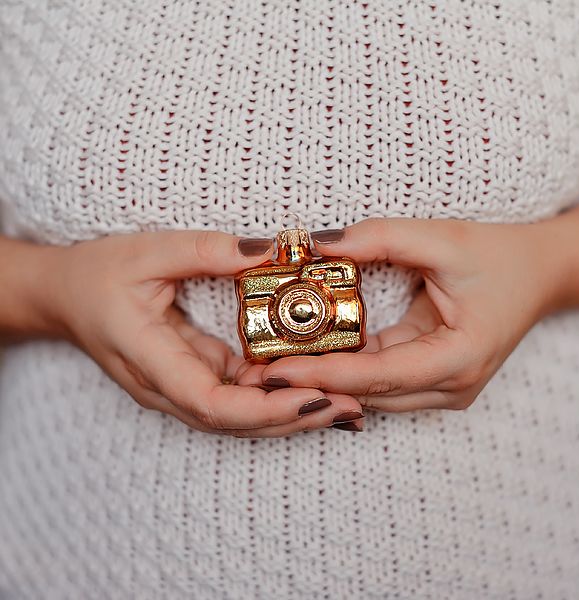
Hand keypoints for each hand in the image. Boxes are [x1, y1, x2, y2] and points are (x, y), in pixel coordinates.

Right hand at [36, 231, 361, 435]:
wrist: (66, 297)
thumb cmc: (99, 275)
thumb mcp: (150, 251)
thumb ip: (207, 251)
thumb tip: (269, 250)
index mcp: (148, 356)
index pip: (209, 401)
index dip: (263, 407)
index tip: (313, 397)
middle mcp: (164, 386)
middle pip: (234, 419)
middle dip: (293, 417)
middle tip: (350, 407)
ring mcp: (178, 387)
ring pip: (239, 416)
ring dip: (290, 413)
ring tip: (345, 405)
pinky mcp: (192, 378)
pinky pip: (237, 396)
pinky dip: (275, 396)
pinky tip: (313, 387)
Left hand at [238, 204, 578, 412]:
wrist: (539, 275)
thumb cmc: (498, 258)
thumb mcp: (441, 239)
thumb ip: (378, 239)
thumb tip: (316, 245)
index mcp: (458, 358)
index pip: (377, 376)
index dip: (323, 374)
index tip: (275, 370)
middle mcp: (452, 386)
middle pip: (369, 394)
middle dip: (315, 384)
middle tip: (259, 373)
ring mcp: (446, 390)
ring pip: (373, 395)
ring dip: (328, 382)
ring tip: (274, 369)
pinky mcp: (436, 382)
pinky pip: (383, 383)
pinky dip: (349, 373)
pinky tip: (312, 361)